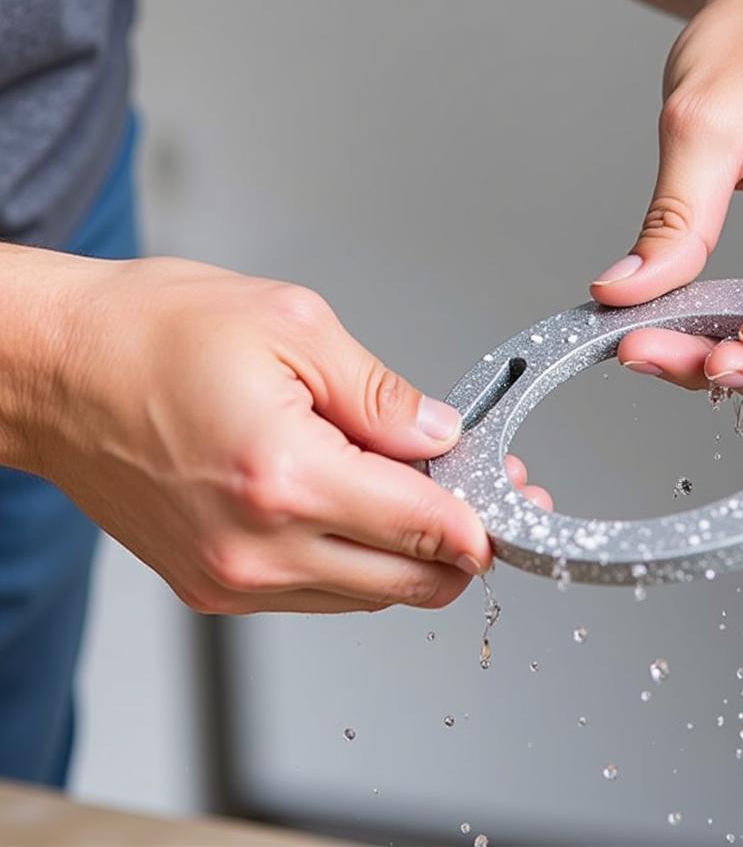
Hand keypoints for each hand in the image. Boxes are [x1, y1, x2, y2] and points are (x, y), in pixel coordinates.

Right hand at [9, 253, 548, 613]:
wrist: (53, 368)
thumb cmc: (150, 333)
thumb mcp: (292, 327)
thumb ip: (382, 395)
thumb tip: (441, 436)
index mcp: (286, 477)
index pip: (424, 528)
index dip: (482, 520)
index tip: (508, 504)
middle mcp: (257, 548)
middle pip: (406, 583)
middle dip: (460, 547)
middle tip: (483, 499)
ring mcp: (230, 577)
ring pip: (365, 596)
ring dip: (408, 556)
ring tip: (422, 494)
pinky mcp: (211, 584)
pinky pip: (314, 594)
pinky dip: (354, 561)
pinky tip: (360, 509)